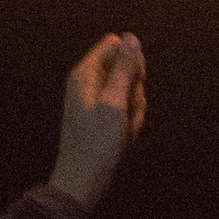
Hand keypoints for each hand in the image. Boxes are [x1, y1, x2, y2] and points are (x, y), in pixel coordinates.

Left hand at [47, 32, 145, 208]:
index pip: (115, 44)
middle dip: (135, 89)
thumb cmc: (96, 143)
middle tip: (125, 110)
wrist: (84, 180)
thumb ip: (124, 68)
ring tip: (123, 129)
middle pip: (126, 67)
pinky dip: (130, 122)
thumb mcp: (114, 103)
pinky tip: (123, 136)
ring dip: (134, 109)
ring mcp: (97, 100)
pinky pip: (127, 108)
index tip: (134, 79)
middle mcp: (89, 83)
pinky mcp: (104, 116)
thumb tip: (131, 37)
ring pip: (130, 90)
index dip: (131, 58)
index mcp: (85, 74)